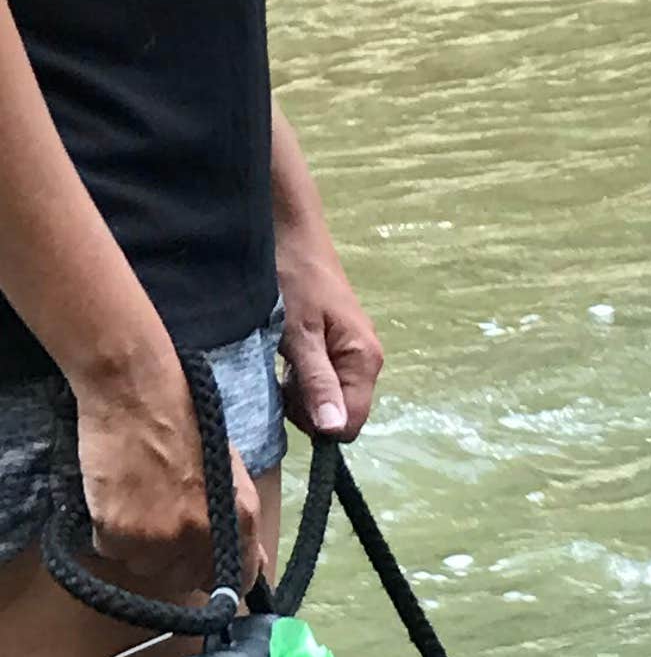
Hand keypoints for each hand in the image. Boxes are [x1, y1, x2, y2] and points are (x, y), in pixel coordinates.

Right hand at [72, 327, 258, 597]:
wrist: (136, 391)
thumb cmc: (184, 422)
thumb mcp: (230, 473)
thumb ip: (238, 522)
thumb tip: (251, 562)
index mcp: (239, 521)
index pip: (239, 581)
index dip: (216, 574)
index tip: (200, 564)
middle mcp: (203, 538)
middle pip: (185, 578)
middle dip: (171, 555)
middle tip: (155, 515)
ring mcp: (160, 539)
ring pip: (145, 568)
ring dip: (136, 544)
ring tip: (134, 501)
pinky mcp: (119, 532)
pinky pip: (110, 551)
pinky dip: (107, 531)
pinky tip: (113, 497)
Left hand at [276, 221, 381, 442]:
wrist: (287, 227)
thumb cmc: (292, 274)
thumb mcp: (298, 332)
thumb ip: (316, 381)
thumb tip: (333, 430)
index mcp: (365, 360)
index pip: (349, 423)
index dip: (317, 422)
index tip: (287, 396)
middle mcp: (365, 361)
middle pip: (339, 413)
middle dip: (307, 406)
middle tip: (280, 372)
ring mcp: (350, 352)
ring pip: (327, 396)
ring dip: (299, 389)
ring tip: (280, 356)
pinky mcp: (334, 343)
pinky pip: (321, 378)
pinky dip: (299, 374)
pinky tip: (284, 352)